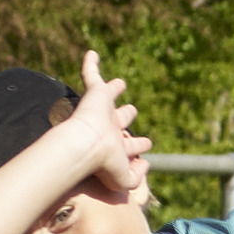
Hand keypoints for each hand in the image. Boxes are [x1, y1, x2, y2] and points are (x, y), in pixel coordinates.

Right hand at [56, 52, 146, 206]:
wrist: (86, 146)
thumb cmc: (104, 163)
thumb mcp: (124, 180)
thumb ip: (137, 176)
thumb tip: (146, 164)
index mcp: (115, 146)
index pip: (129, 145)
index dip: (138, 145)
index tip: (146, 145)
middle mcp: (107, 127)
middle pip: (120, 118)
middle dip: (126, 115)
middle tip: (131, 111)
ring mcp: (100, 110)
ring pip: (108, 95)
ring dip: (113, 89)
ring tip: (119, 83)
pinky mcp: (95, 95)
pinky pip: (91, 75)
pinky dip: (91, 65)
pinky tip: (92, 53)